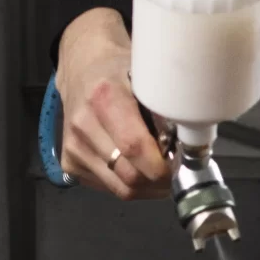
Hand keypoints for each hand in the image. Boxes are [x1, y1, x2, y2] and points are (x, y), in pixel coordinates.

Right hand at [57, 8, 169, 200]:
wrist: (82, 71)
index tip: (183, 165)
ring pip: (121, 188)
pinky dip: (132, 185)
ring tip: (165, 172)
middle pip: (129, 174)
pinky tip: (143, 170)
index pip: (134, 145)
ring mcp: (73, 147)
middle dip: (161, 179)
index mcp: (104, 98)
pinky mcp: (69, 163)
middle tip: (180, 170)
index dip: (162, 164)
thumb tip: (190, 137)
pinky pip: (109, 188)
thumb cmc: (121, 72)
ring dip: (149, 187)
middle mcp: (83, 126)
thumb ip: (165, 104)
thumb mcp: (147, 75)